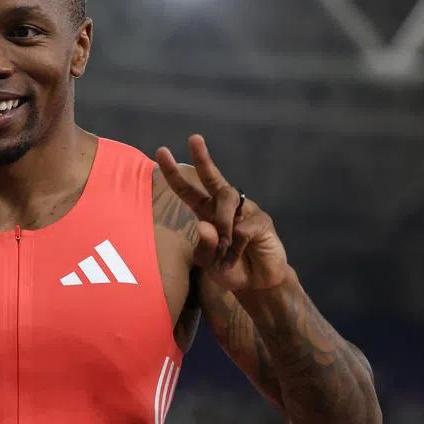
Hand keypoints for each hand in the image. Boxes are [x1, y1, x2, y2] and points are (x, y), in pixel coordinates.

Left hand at [156, 135, 288, 291]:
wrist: (258, 284)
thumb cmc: (230, 269)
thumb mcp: (209, 264)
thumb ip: (203, 247)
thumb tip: (205, 225)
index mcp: (207, 213)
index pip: (188, 190)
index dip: (174, 173)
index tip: (161, 151)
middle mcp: (225, 207)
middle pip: (213, 177)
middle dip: (203, 157)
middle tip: (193, 138)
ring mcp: (245, 211)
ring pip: (227, 199)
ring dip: (222, 222)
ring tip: (223, 246)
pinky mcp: (262, 221)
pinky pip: (243, 226)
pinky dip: (236, 245)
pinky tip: (237, 255)